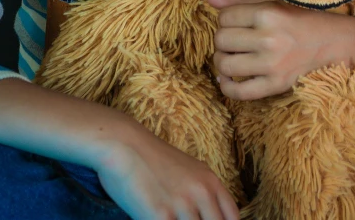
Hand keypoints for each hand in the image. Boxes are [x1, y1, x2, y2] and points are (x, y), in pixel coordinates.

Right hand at [94, 118, 239, 219]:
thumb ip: (200, 191)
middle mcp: (201, 192)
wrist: (122, 143)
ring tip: (167, 218)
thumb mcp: (185, 169)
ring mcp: (183, 205)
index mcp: (209, 181)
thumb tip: (205, 214)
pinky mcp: (162, 215)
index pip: (232, 217)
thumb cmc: (149, 158)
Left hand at [207, 0, 354, 100]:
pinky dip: (227, 87)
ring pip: (225, 65)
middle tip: (234, 40)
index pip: (224, 17)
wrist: (336, 43)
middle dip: (222, 39)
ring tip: (231, 56)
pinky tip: (228, 78)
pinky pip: (239, 92)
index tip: (236, 22)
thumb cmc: (302, 18)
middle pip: (221, 40)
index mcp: (268, 13)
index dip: (225, 19)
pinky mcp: (277, 85)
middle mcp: (269, 39)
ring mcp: (273, 65)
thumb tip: (209, 1)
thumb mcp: (274, 1)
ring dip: (222, 61)